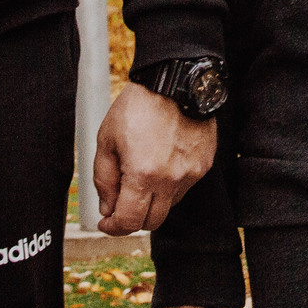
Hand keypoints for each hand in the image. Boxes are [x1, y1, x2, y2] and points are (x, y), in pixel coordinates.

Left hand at [93, 82, 215, 232]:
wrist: (175, 80)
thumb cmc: (140, 105)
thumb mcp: (107, 139)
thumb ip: (103, 179)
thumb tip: (107, 207)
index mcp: (143, 175)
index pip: (129, 221)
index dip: (114, 228)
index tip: (106, 223)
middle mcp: (171, 179)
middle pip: (152, 222)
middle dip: (133, 217)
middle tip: (121, 204)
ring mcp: (191, 173)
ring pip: (169, 205)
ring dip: (153, 200)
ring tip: (143, 174)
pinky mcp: (204, 164)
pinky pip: (184, 187)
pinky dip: (170, 184)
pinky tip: (161, 162)